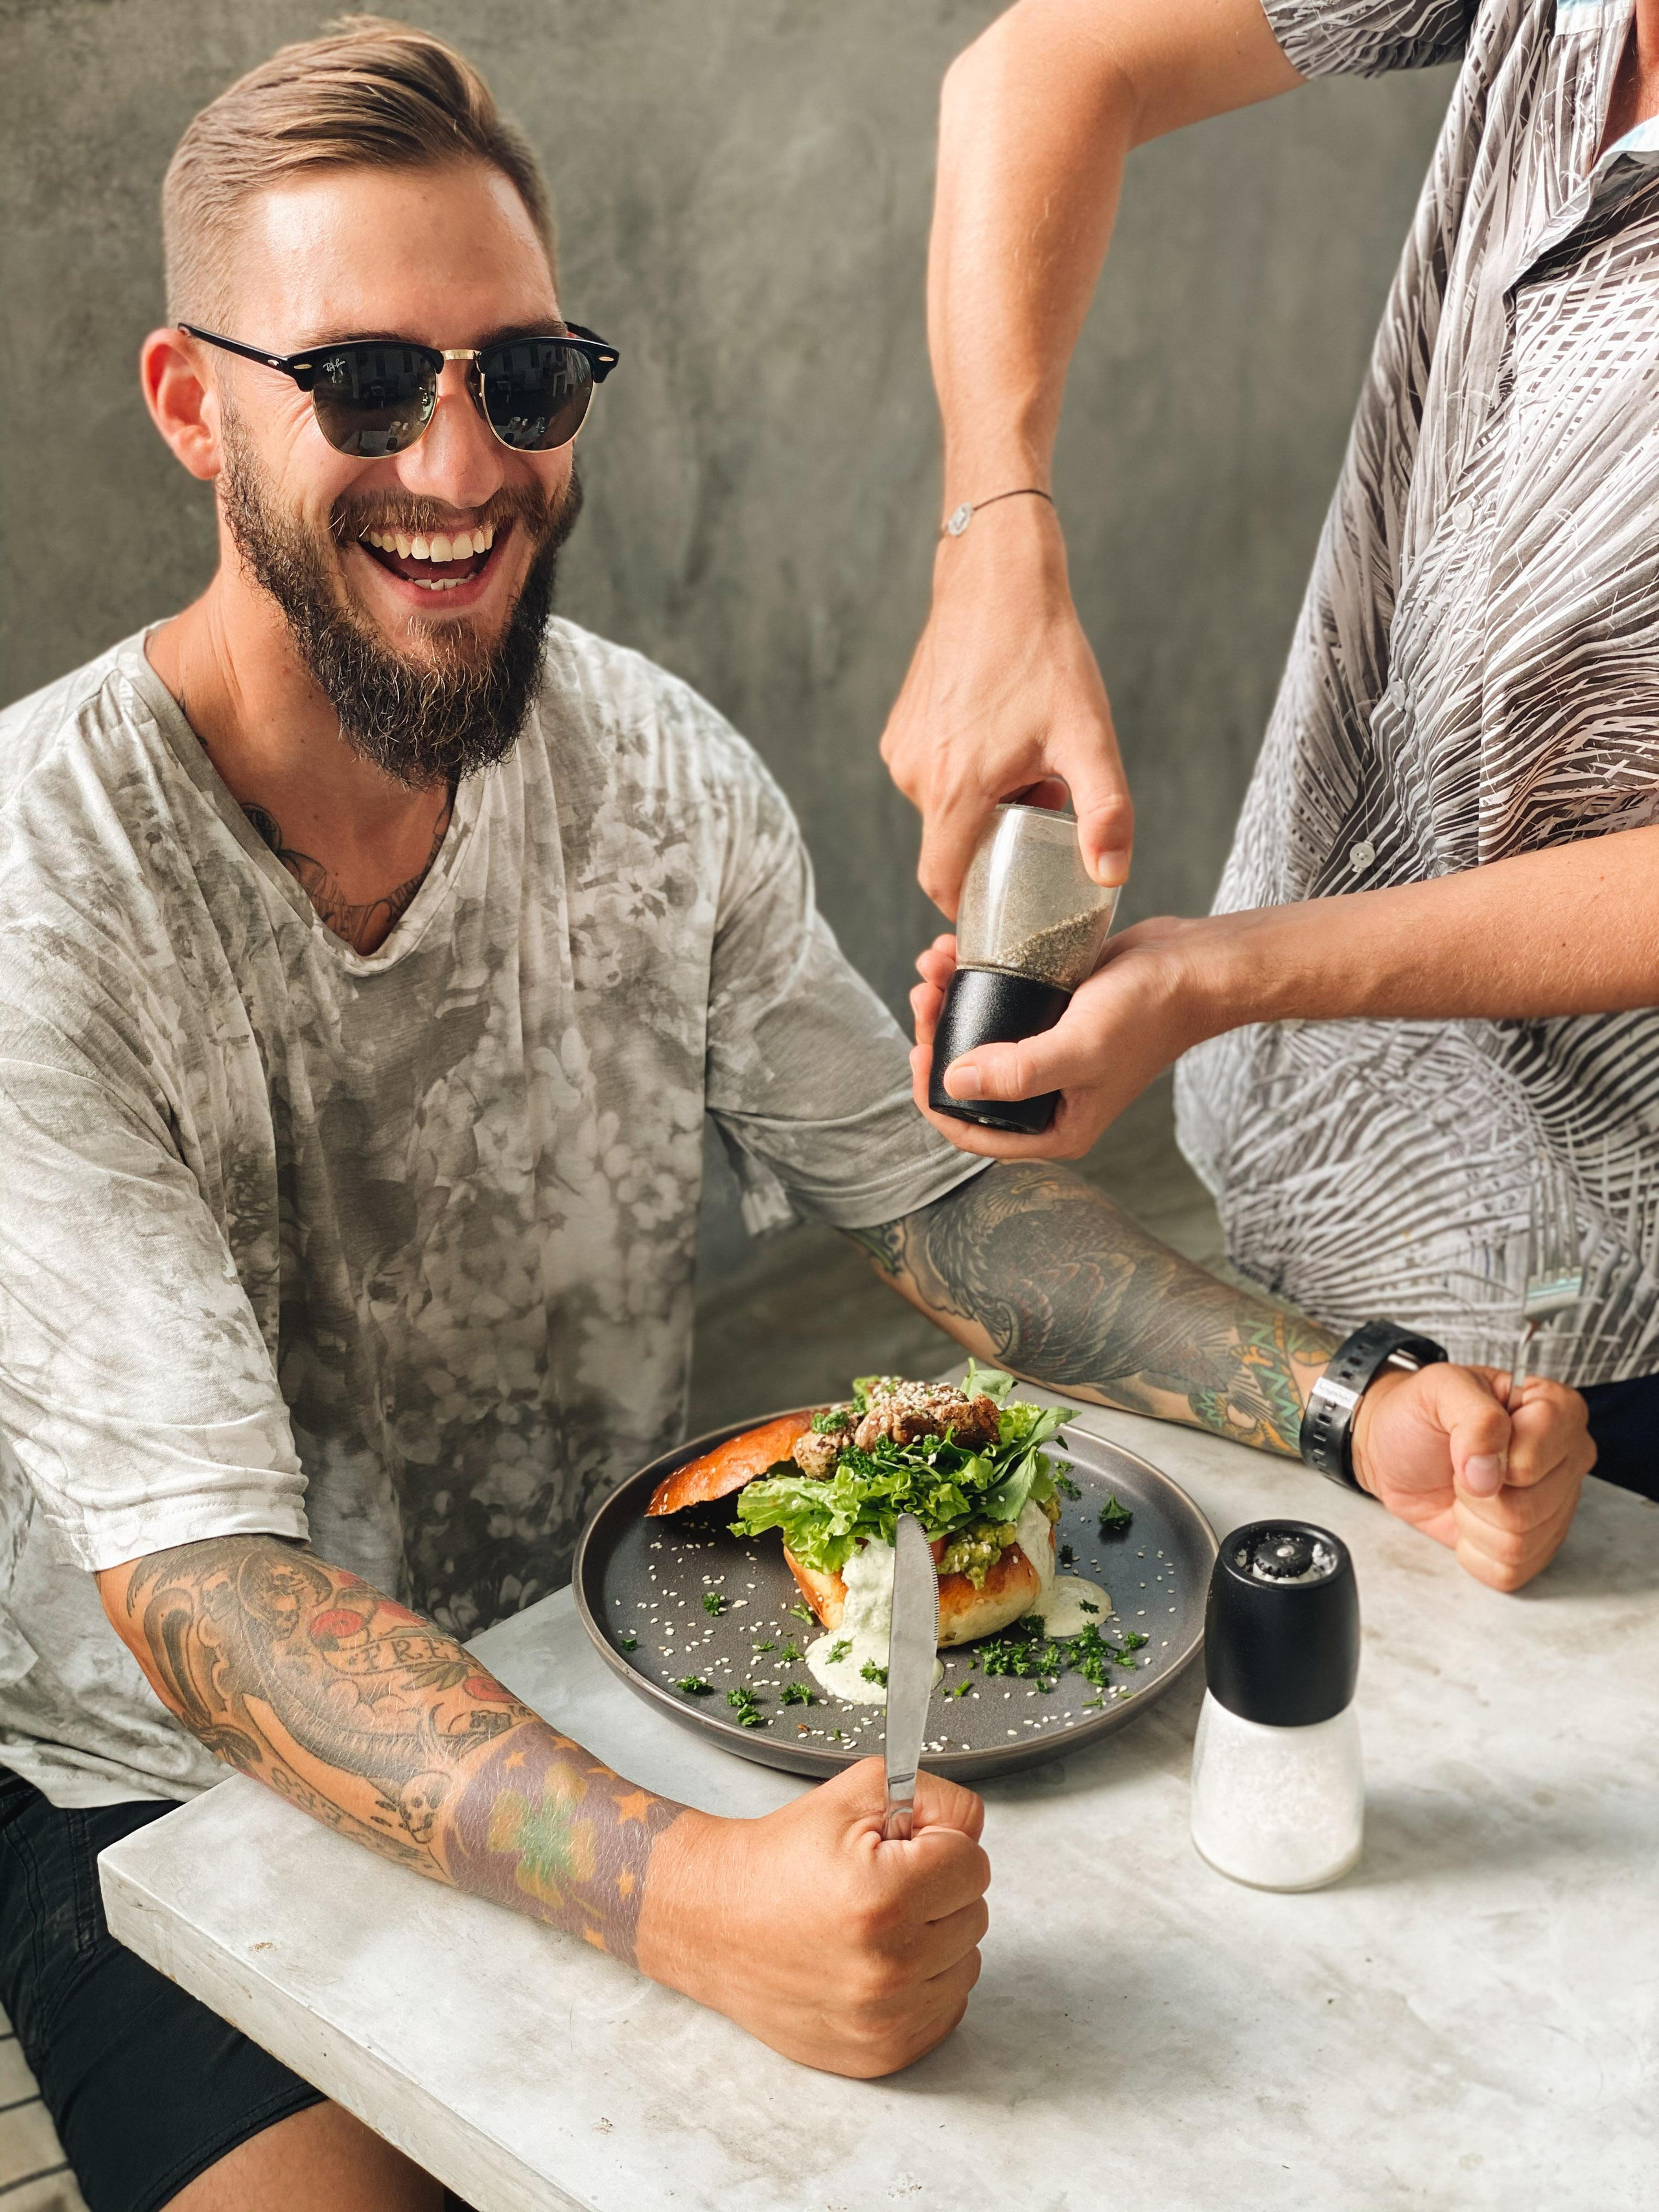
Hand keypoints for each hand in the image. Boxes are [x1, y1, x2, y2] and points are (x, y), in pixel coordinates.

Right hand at [635, 1757, 988, 2076]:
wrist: (714, 1921)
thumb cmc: (780, 1858)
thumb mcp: (855, 1794)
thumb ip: (935, 1797)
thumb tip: (975, 1830)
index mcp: (883, 1898)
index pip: (973, 1862)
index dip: (936, 1845)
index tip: (898, 1849)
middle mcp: (888, 1968)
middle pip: (975, 1912)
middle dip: (936, 1890)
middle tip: (880, 1884)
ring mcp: (885, 2020)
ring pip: (967, 1963)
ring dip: (934, 1939)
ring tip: (876, 1924)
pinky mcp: (881, 2054)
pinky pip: (947, 2009)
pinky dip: (923, 1983)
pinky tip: (879, 1962)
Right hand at [880, 501, 1131, 914]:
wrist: (997, 580)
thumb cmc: (1043, 654)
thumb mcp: (1088, 736)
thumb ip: (1105, 812)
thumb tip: (1112, 875)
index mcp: (955, 789)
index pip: (943, 883)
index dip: (969, 907)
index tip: (1001, 905)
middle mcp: (915, 775)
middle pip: (949, 845)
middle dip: (991, 844)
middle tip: (1040, 805)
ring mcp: (902, 750)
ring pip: (940, 809)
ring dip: (980, 804)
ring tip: (1024, 763)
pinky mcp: (898, 728)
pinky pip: (929, 774)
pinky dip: (962, 774)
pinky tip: (997, 738)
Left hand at [908, 923, 1211, 1159]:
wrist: (1193, 965)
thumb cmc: (1149, 1012)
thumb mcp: (1081, 1049)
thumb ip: (1018, 1074)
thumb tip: (953, 1084)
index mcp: (1055, 1127)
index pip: (972, 1131)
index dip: (935, 1097)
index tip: (919, 1048)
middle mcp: (1047, 1098)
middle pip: (966, 1079)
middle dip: (936, 1036)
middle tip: (925, 992)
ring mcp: (1047, 1055)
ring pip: (976, 1037)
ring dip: (948, 1002)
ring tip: (937, 962)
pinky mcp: (1049, 1016)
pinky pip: (995, 1006)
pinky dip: (971, 981)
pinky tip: (957, 951)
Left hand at [1351, 1363, 1593, 1590]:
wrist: (1394, 1451)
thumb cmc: (1421, 1415)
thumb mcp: (1440, 1389)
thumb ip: (1474, 1417)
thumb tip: (1490, 1472)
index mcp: (1558, 1411)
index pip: (1535, 1458)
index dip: (1491, 1458)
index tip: (1465, 1439)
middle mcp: (1568, 1460)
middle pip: (1530, 1507)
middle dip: (1475, 1493)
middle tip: (1461, 1467)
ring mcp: (1557, 1507)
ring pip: (1521, 1542)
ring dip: (1472, 1521)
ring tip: (1464, 1491)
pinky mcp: (1536, 1546)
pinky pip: (1511, 1571)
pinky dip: (1474, 1550)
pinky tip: (1467, 1521)